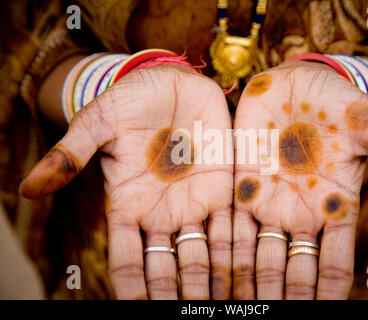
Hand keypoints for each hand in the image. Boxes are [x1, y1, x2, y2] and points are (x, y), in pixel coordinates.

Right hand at [19, 65, 232, 299]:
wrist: (170, 81)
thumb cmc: (130, 100)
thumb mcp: (97, 124)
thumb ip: (70, 157)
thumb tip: (25, 190)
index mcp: (129, 205)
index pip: (128, 260)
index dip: (133, 290)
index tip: (138, 312)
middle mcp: (163, 212)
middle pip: (170, 268)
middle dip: (179, 295)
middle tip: (192, 317)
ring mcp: (196, 201)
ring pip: (205, 254)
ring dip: (216, 283)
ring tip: (226, 307)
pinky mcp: (224, 185)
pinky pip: (235, 224)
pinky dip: (242, 250)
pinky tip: (250, 272)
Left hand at [232, 60, 367, 298]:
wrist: (298, 80)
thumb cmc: (339, 102)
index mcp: (335, 206)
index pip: (334, 264)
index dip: (328, 293)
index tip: (321, 314)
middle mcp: (300, 210)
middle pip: (291, 268)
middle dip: (283, 296)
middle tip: (271, 318)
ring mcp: (269, 198)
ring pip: (257, 252)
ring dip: (248, 281)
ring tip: (236, 308)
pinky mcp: (241, 180)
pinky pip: (230, 221)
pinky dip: (222, 247)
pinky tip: (212, 270)